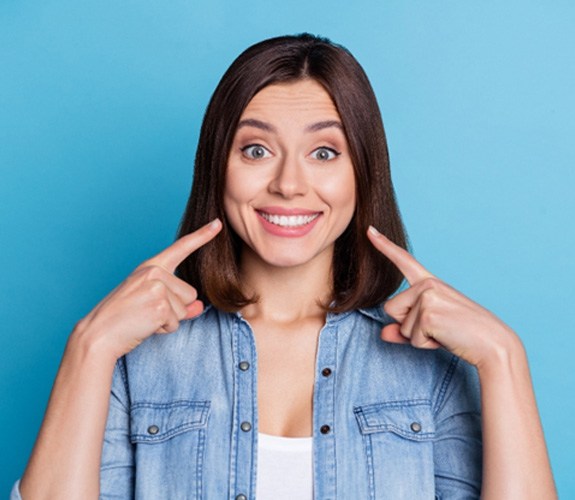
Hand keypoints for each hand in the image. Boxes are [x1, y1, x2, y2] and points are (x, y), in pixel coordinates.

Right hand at [73, 219, 221, 359]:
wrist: (99, 333)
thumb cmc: (123, 318)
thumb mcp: (151, 303)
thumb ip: (178, 303)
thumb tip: (199, 307)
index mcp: (151, 266)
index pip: (180, 248)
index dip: (202, 236)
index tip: (217, 223)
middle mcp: (154, 272)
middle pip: (190, 294)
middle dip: (174, 310)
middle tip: (146, 311)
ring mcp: (157, 287)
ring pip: (184, 309)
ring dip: (168, 320)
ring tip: (143, 318)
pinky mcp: (160, 305)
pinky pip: (176, 322)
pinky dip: (163, 329)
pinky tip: (144, 325)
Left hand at [367, 225, 518, 367]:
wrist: (493, 344)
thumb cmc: (462, 335)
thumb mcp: (429, 328)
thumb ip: (404, 329)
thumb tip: (383, 333)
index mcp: (429, 282)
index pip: (404, 261)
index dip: (384, 246)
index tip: (369, 230)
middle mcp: (427, 284)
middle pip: (391, 309)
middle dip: (409, 326)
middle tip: (439, 328)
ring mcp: (428, 296)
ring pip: (400, 325)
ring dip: (419, 337)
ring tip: (445, 332)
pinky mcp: (428, 313)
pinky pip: (411, 338)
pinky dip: (426, 344)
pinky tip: (446, 337)